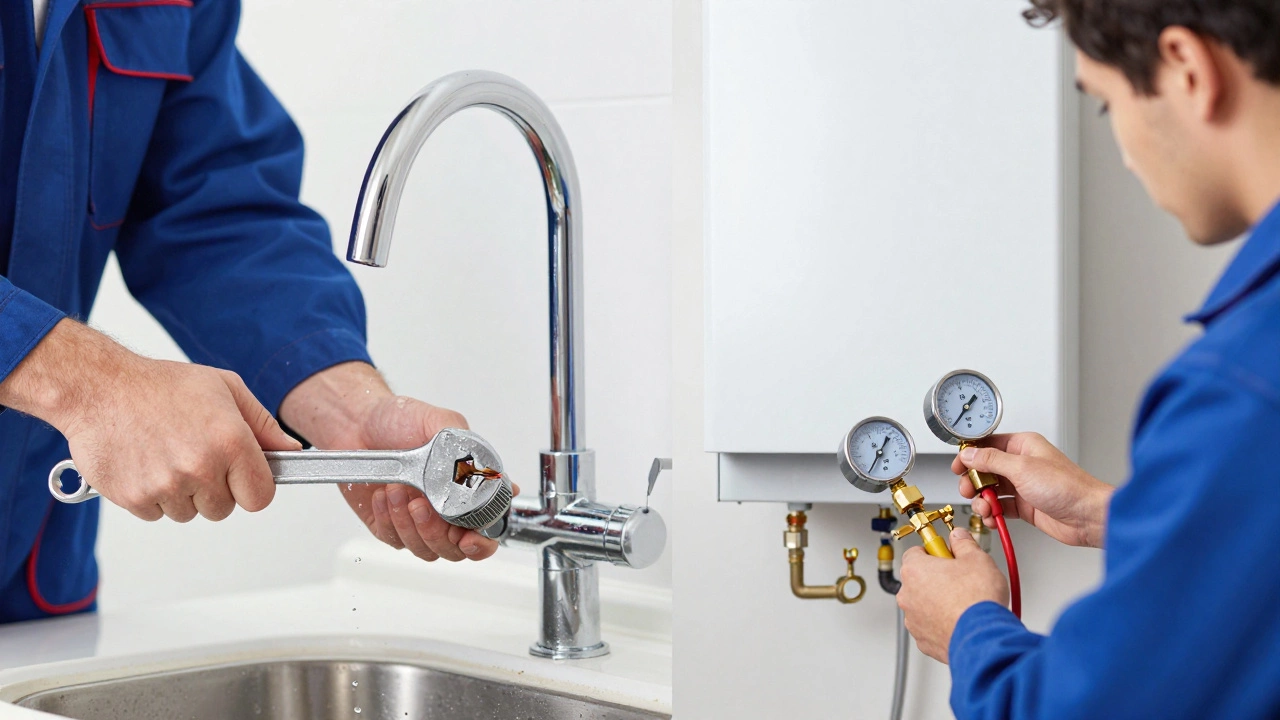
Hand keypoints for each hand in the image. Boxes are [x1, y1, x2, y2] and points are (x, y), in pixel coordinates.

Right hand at [2, 320, 297, 521]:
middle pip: (223, 509)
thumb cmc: (162, 385)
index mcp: (230, 441)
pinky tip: (146, 463)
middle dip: (215, 488)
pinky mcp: (134, 498)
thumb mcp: (226, 389)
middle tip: (195, 455)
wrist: (99, 387)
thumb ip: (263, 425)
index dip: (252, 487)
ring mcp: (165, 485)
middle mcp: (200, 467)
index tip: (241, 476)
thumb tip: (291, 451)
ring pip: (189, 513)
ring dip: (183, 493)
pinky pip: (157, 514)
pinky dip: (153, 496)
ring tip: (167, 454)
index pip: (260, 497)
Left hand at [280, 362, 513, 561]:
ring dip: (410, 523)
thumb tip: (488, 473)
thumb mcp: (439, 422)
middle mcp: (445, 508)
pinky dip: (388, 519)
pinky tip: (384, 495)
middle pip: (455, 548)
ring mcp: (418, 520)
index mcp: (466, 486)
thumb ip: (465, 447)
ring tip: (397, 490)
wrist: (356, 421)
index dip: (482, 541)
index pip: (486, 528)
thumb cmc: (399, 418)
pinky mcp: (389, 525)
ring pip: (425, 549)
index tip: (469, 538)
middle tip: (422, 506)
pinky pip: (394, 539)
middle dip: (438, 533)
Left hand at [898, 528, 1008, 663]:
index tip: (946, 554)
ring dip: (938, 602)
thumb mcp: (977, 559)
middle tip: (960, 579)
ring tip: (963, 602)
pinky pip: (929, 626)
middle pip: (918, 579)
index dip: (934, 551)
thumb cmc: (977, 601)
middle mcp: (908, 595)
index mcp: (914, 570)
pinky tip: (960, 620)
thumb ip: (963, 543)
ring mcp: (913, 620)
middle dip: (937, 578)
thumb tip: (959, 537)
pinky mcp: (923, 641)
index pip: (915, 552)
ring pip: (923, 604)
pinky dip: (941, 623)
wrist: (984, 638)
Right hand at [955, 432, 1113, 548]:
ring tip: (985, 508)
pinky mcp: (1025, 506)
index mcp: (1023, 446)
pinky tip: (993, 518)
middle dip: (974, 481)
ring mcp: (1023, 486)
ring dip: (983, 501)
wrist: (1088, 517)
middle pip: (985, 469)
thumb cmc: (1068, 487)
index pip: (988, 445)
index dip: (970, 455)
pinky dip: (993, 514)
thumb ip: (991, 460)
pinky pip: (1000, 507)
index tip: (958, 465)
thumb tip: (969, 454)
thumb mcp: (1022, 468)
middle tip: (969, 490)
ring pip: (991, 490)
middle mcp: (1022, 464)